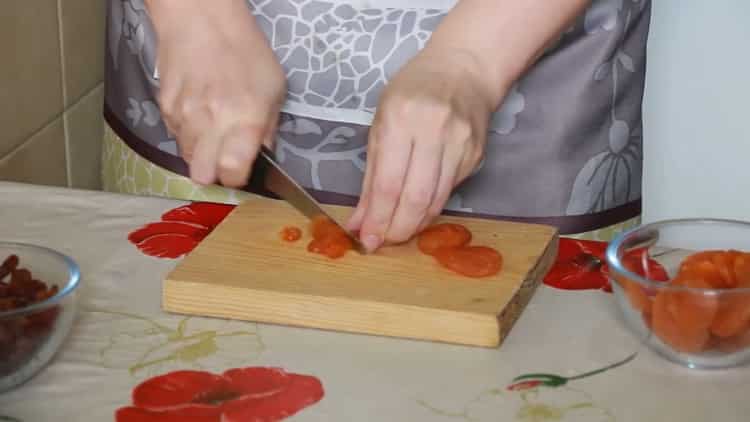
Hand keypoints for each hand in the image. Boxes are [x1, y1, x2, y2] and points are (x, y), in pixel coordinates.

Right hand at [147, 0, 285, 186]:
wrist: (201, 20)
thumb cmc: (245, 51)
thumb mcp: (274, 88)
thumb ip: (269, 128)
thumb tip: (264, 155)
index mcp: (244, 120)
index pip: (232, 173)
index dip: (239, 177)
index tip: (244, 169)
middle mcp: (211, 123)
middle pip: (203, 175)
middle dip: (215, 173)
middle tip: (226, 159)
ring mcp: (184, 117)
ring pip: (187, 158)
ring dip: (201, 153)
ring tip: (214, 132)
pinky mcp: (164, 108)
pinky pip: (175, 136)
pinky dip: (188, 134)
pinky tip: (199, 115)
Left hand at [346, 46, 495, 251]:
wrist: (464, 70)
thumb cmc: (413, 92)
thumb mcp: (381, 123)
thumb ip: (371, 176)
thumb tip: (359, 221)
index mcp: (401, 120)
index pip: (388, 183)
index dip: (377, 219)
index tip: (367, 240)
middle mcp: (433, 132)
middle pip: (415, 198)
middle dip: (397, 229)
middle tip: (382, 243)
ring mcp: (460, 144)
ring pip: (436, 201)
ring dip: (414, 224)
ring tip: (397, 232)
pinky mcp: (475, 155)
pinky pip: (449, 191)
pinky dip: (431, 208)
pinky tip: (418, 211)